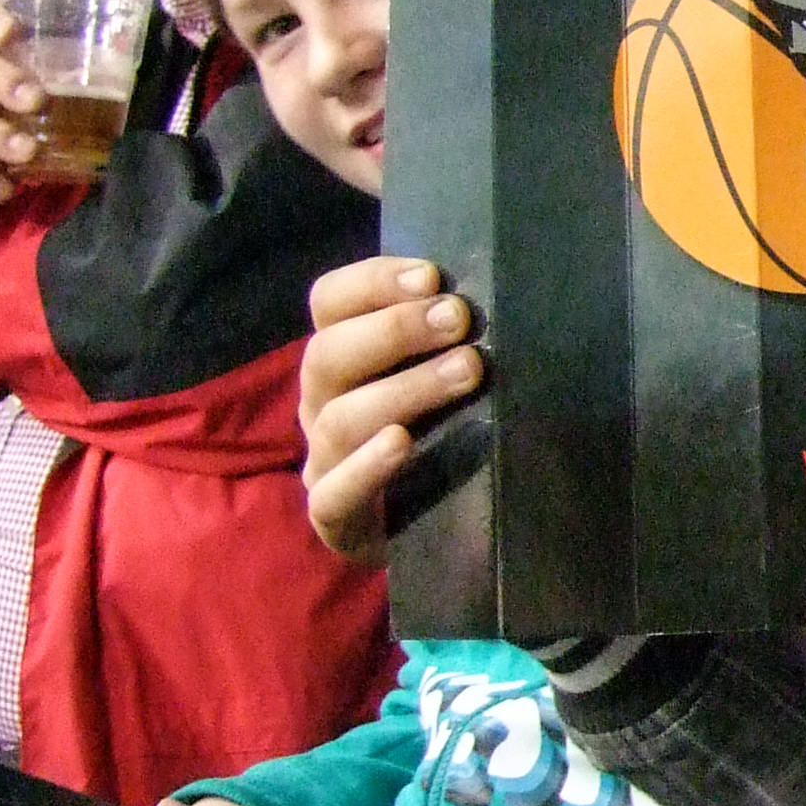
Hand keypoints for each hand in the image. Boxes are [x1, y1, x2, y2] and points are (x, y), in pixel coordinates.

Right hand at [302, 255, 485, 561]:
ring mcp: (322, 462)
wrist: (432, 528)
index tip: (432, 276)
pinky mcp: (334, 519)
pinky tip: (402, 444)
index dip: (373, 282)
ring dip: (403, 389)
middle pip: (329, 355)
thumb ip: (446, 339)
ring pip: (338, 420)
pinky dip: (366, 466)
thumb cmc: (442, 434)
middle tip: (459, 319)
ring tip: (466, 372)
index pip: (330, 303)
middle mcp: (321, 403)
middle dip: (395, 330)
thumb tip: (485, 295)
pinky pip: (333, 495)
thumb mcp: (441, 376)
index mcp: (340, 358)